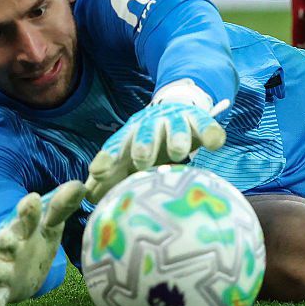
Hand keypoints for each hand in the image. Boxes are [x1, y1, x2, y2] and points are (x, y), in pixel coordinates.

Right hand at [0, 178, 87, 305]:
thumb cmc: (37, 234)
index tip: (32, 200)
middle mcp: (9, 244)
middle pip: (5, 240)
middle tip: (2, 238)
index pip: (26, 215)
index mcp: (23, 225)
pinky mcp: (1, 289)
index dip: (29, 209)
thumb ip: (62, 206)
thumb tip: (81, 186)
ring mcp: (2, 267)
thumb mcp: (50, 220)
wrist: (19, 259)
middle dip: (4, 240)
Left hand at [85, 96, 225, 201]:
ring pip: (176, 127)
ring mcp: (175, 120)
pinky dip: (211, 133)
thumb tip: (89, 197)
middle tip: (142, 160)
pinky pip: (206, 125)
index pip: (116, 145)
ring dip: (176, 138)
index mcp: (131, 134)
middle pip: (145, 132)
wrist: (176, 108)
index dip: (107, 157)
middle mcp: (151, 124)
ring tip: (179, 153)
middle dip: (143, 145)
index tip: (97, 172)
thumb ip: (111, 176)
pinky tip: (216, 143)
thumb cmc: (148, 144)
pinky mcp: (198, 119)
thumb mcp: (128, 157)